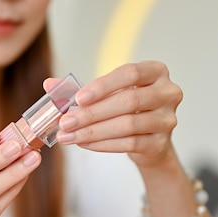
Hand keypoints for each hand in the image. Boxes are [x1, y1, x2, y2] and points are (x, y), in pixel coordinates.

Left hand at [50, 61, 182, 166]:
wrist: (148, 142)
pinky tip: (83, 143)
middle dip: (92, 113)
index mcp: (156, 71)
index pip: (130, 73)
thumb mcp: (107, 94)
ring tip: (68, 136)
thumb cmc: (126, 111)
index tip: (78, 98)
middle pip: (128, 101)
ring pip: (128, 125)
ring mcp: (167, 119)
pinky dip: (103, 144)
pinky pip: (129, 144)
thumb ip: (80, 89)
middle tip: (65, 122)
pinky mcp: (161, 143)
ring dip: (93, 131)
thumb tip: (49, 85)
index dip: (103, 85)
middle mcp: (168, 92)